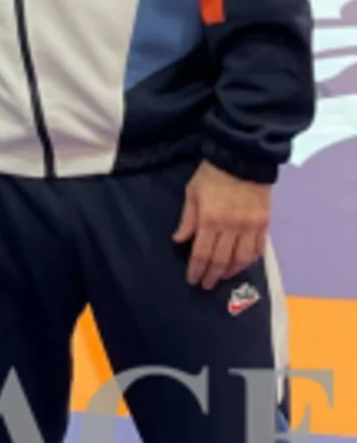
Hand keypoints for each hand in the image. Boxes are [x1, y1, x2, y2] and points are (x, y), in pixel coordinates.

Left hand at [173, 160, 271, 290]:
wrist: (242, 158)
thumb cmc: (211, 174)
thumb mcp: (192, 193)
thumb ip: (187, 219)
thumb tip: (179, 241)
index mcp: (210, 220)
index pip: (202, 254)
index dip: (196, 270)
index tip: (193, 280)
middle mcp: (231, 228)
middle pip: (221, 260)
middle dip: (212, 275)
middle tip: (206, 284)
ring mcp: (250, 227)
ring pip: (242, 259)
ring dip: (231, 272)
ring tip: (223, 276)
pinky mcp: (264, 224)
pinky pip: (258, 249)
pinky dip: (250, 260)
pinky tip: (242, 264)